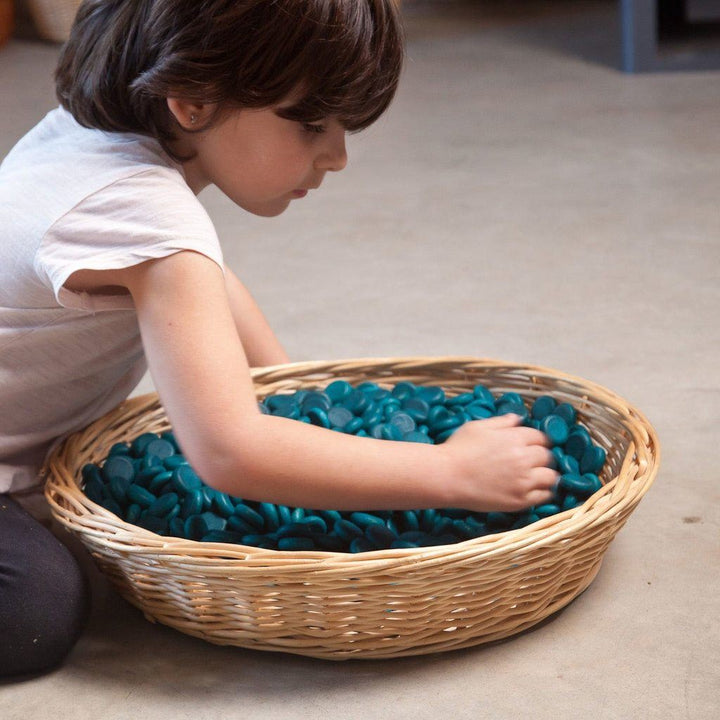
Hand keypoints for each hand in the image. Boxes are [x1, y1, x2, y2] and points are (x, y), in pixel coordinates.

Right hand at [439, 413, 557, 511]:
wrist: (446, 476)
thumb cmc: (458, 449)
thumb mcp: (478, 427)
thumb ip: (502, 422)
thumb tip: (518, 418)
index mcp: (515, 438)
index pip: (541, 437)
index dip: (536, 440)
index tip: (532, 445)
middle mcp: (523, 458)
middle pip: (547, 456)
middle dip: (541, 456)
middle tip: (532, 461)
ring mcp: (523, 481)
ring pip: (551, 476)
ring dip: (546, 474)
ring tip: (537, 476)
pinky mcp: (520, 500)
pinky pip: (545, 496)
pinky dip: (543, 491)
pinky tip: (535, 489)